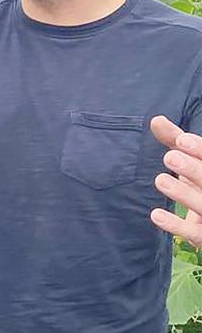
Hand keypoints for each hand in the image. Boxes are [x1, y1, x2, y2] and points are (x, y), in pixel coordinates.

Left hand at [149, 116, 201, 246]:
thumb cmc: (200, 182)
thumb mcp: (192, 160)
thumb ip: (175, 141)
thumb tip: (156, 119)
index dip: (200, 149)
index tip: (180, 140)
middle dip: (193, 168)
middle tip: (170, 157)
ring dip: (183, 193)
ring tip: (160, 180)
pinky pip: (194, 233)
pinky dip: (176, 226)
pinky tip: (156, 215)